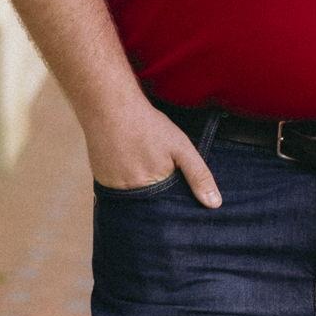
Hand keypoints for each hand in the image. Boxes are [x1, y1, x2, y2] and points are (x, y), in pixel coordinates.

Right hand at [82, 94, 221, 207]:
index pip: (167, 208)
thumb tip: (214, 204)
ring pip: (133, 197)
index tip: (176, 185)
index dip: (174, 199)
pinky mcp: (100, 181)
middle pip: (150, 204)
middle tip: (155, 165)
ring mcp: (112, 189)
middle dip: (157, 194)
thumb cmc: (148, 126)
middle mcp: (130, 195)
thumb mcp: (181, 147)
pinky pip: (117, 188)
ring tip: (141, 161)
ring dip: (139, 187)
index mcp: (152, 190)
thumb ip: (198, 175)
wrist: (110, 107)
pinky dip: (124, 180)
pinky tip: (127, 161)